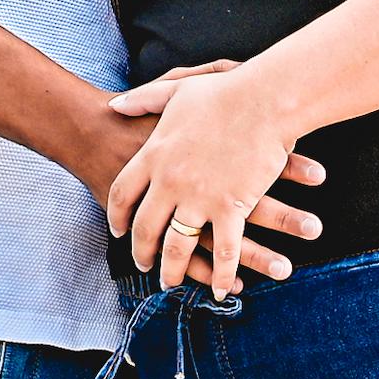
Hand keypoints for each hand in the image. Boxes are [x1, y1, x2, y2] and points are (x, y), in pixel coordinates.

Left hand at [105, 65, 323, 292]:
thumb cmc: (224, 92)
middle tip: (143, 265)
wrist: (264, 100)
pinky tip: (220, 289)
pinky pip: (223, 252)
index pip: (122, 194)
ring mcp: (199, 198)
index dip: (118, 216)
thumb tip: (114, 105)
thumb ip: (142, 99)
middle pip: (146, 227)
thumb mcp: (174, 89)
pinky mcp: (231, 209)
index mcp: (154, 155)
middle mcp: (170, 182)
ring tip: (171, 283)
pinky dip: (221, 275)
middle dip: (142, 252)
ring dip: (174, 270)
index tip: (119, 231)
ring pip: (177, 247)